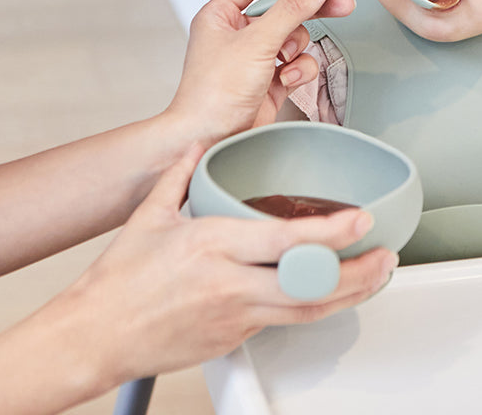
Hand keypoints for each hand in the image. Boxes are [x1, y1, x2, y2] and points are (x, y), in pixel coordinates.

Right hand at [61, 145, 396, 392]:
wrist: (93, 335)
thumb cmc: (119, 279)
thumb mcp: (151, 214)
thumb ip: (183, 172)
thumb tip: (202, 142)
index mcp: (214, 245)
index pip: (286, 241)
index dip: (331, 233)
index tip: (361, 220)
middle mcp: (230, 284)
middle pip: (309, 285)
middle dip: (357, 272)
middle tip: (388, 254)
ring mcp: (235, 317)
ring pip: (305, 311)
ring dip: (349, 294)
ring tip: (377, 274)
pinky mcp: (234, 339)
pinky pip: (283, 322)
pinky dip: (314, 306)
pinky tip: (332, 292)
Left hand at [166, 0, 355, 147]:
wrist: (209, 141)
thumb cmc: (212, 95)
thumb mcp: (257, 42)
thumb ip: (291, 9)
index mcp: (221, 16)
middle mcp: (236, 34)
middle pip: (282, 8)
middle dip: (310, 8)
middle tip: (339, 2)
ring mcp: (254, 58)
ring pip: (293, 38)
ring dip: (297, 49)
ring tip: (286, 60)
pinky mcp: (270, 81)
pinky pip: (297, 65)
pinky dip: (298, 72)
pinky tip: (287, 81)